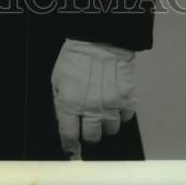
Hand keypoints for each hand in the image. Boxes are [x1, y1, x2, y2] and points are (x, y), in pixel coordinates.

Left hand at [51, 38, 136, 159]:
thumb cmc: (74, 57)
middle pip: (92, 137)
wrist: (100, 38)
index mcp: (70, 104)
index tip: (71, 147)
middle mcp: (91, 110)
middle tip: (88, 124)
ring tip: (102, 111)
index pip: (69, 136)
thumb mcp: (58, 78)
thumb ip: (61, 102)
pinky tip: (115, 102)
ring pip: (111, 130)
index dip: (69, 144)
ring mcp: (111, 106)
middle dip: (89, 133)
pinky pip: (126, 117)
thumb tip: (65, 121)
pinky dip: (120, 113)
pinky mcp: (127, 99)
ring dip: (106, 124)